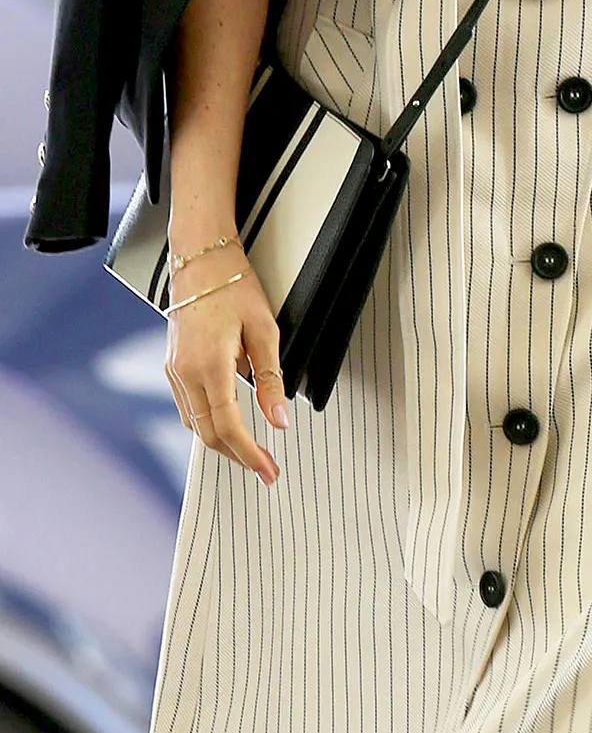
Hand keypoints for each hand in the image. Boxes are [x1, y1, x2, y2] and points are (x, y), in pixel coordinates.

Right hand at [165, 248, 286, 485]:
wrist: (200, 262)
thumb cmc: (233, 288)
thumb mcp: (264, 331)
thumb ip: (271, 380)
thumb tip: (278, 419)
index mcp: (209, 366)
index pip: (228, 426)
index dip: (249, 454)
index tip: (268, 470)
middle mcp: (185, 373)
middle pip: (208, 433)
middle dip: (237, 456)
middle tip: (266, 468)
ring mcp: (174, 370)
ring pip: (195, 424)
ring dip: (222, 443)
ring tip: (251, 452)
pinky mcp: (172, 366)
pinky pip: (187, 408)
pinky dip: (207, 424)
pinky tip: (227, 426)